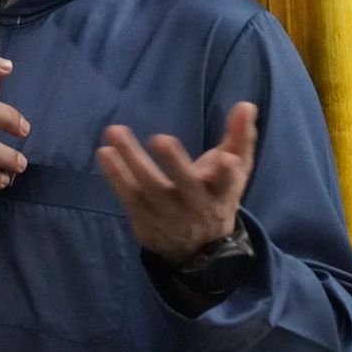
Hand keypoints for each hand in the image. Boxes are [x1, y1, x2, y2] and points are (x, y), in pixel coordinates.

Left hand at [95, 101, 257, 264]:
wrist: (198, 246)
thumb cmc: (216, 194)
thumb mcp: (234, 171)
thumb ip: (239, 138)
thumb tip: (246, 105)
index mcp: (221, 192)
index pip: (227, 182)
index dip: (226, 172)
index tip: (226, 159)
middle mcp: (196, 206)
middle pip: (185, 185)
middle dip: (174, 163)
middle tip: (161, 139)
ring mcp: (169, 216)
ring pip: (150, 188)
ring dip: (131, 161)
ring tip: (115, 133)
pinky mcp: (146, 221)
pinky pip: (129, 197)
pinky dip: (116, 177)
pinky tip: (105, 153)